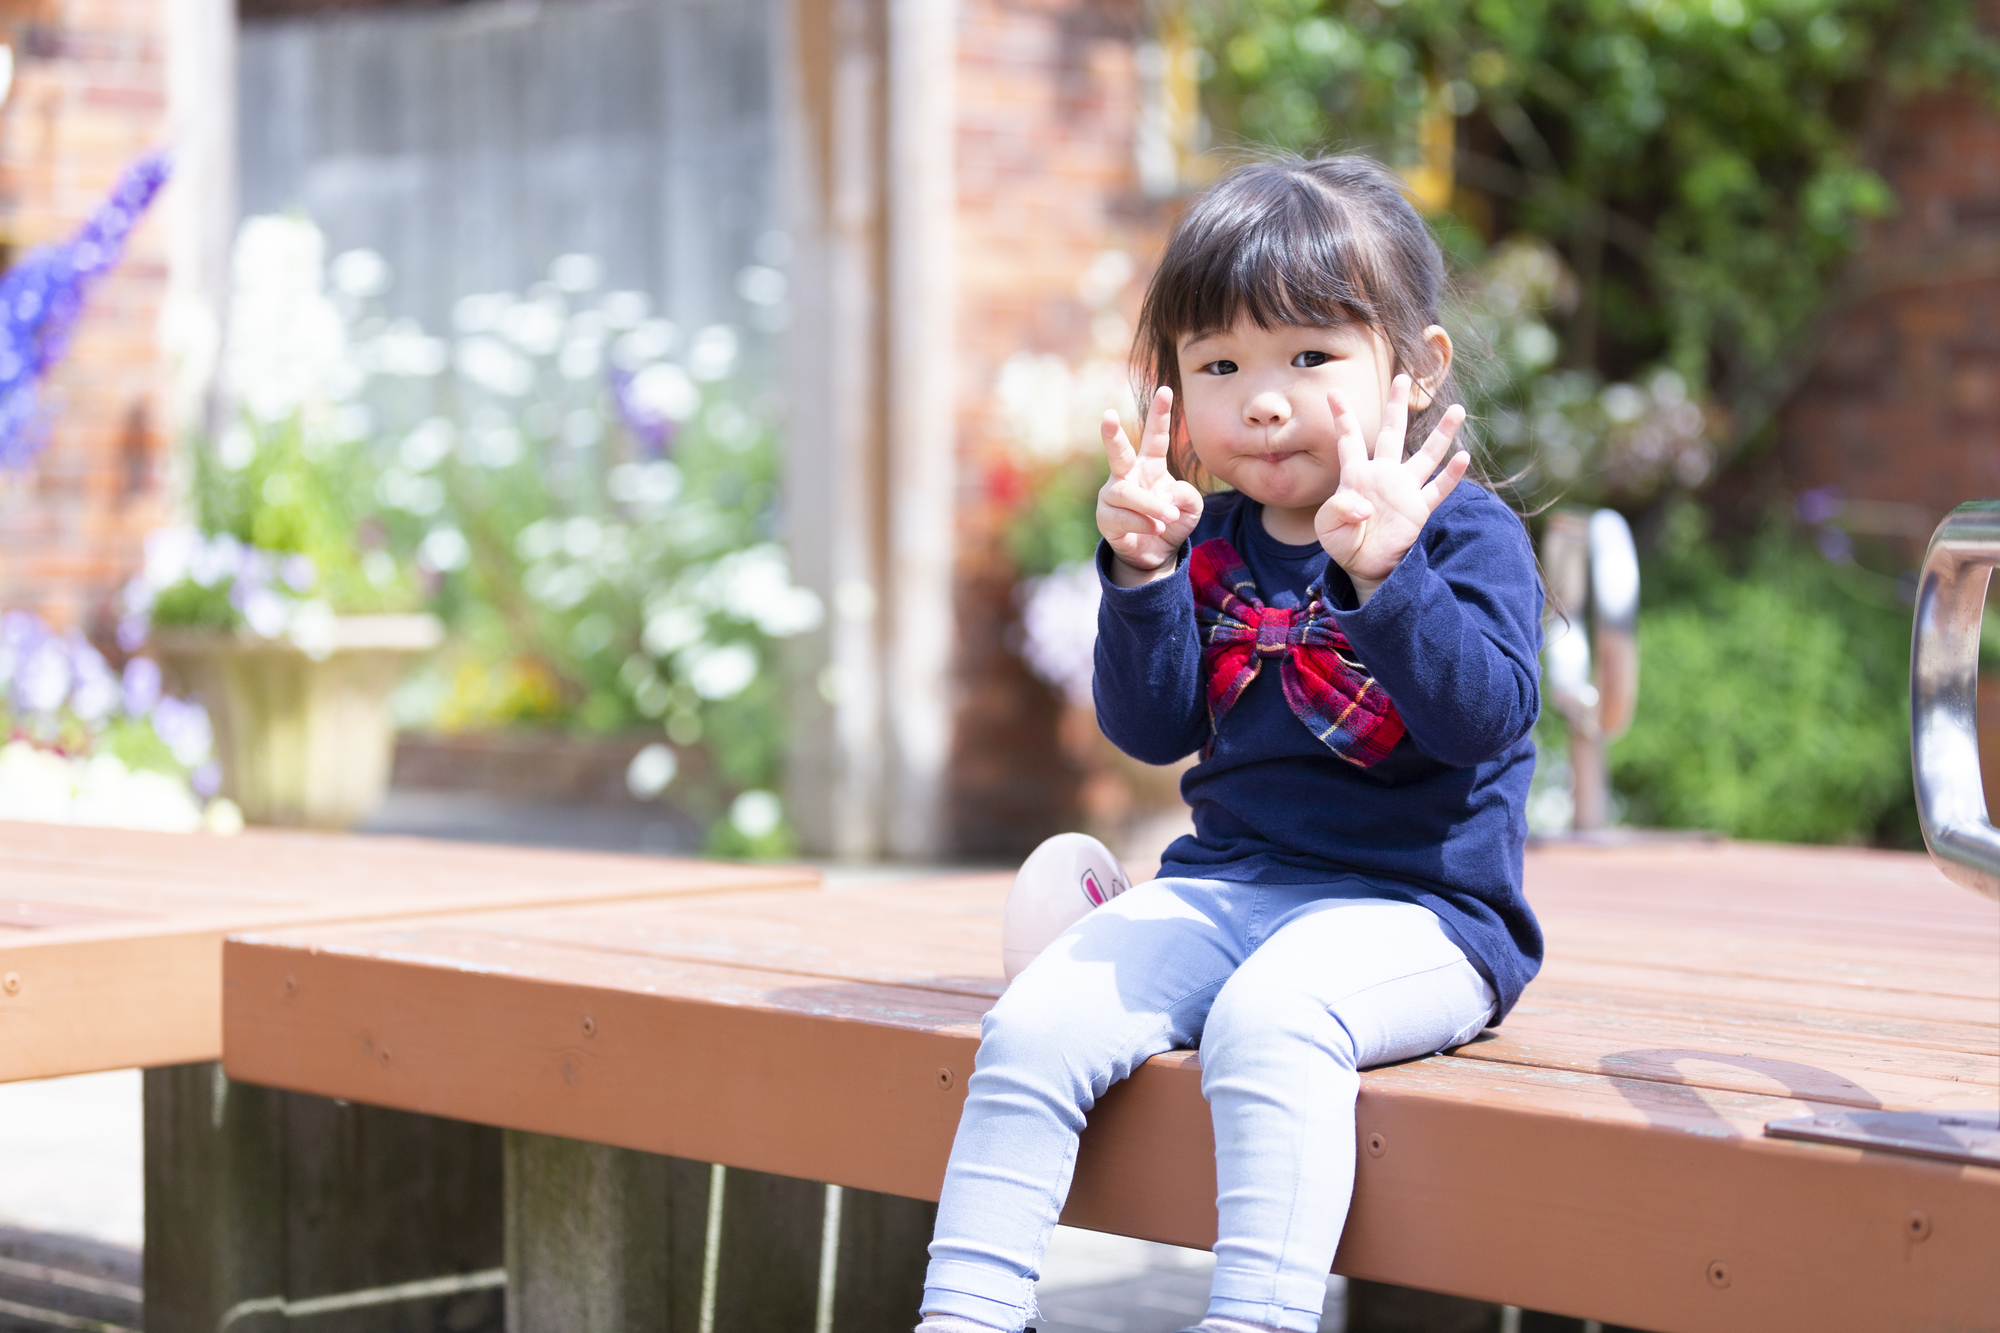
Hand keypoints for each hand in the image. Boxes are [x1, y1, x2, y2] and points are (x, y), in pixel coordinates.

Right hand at [1097, 386, 1202, 583]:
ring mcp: (1113, 495)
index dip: (1160, 414)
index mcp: (1150, 465)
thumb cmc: (1171, 521)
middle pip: (1118, 452)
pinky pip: (1121, 516)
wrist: (1154, 553)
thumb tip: (1165, 494)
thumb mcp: (1191, 506)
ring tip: (1168, 517)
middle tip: (1107, 415)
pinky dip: (1142, 523)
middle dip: (1112, 434)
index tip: (1166, 390)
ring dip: (1151, 505)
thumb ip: (1186, 494)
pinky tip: (1155, 528)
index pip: (1155, 436)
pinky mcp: (1105, 518)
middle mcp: (1128, 475)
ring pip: (1126, 493)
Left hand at [1315, 376, 1468, 591]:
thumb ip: (1338, 512)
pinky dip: (1451, 475)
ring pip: (1426, 455)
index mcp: (1355, 475)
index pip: (1349, 440)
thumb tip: (1364, 506)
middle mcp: (1383, 475)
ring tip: (1458, 409)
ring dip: (1442, 434)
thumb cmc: (1344, 543)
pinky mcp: (1419, 509)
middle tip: (1402, 377)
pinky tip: (1463, 457)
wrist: (1365, 567)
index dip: (1342, 417)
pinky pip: (1438, 489)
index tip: (1332, 392)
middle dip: (1396, 406)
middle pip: (1392, 433)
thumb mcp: (1329, 529)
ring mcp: (1404, 490)